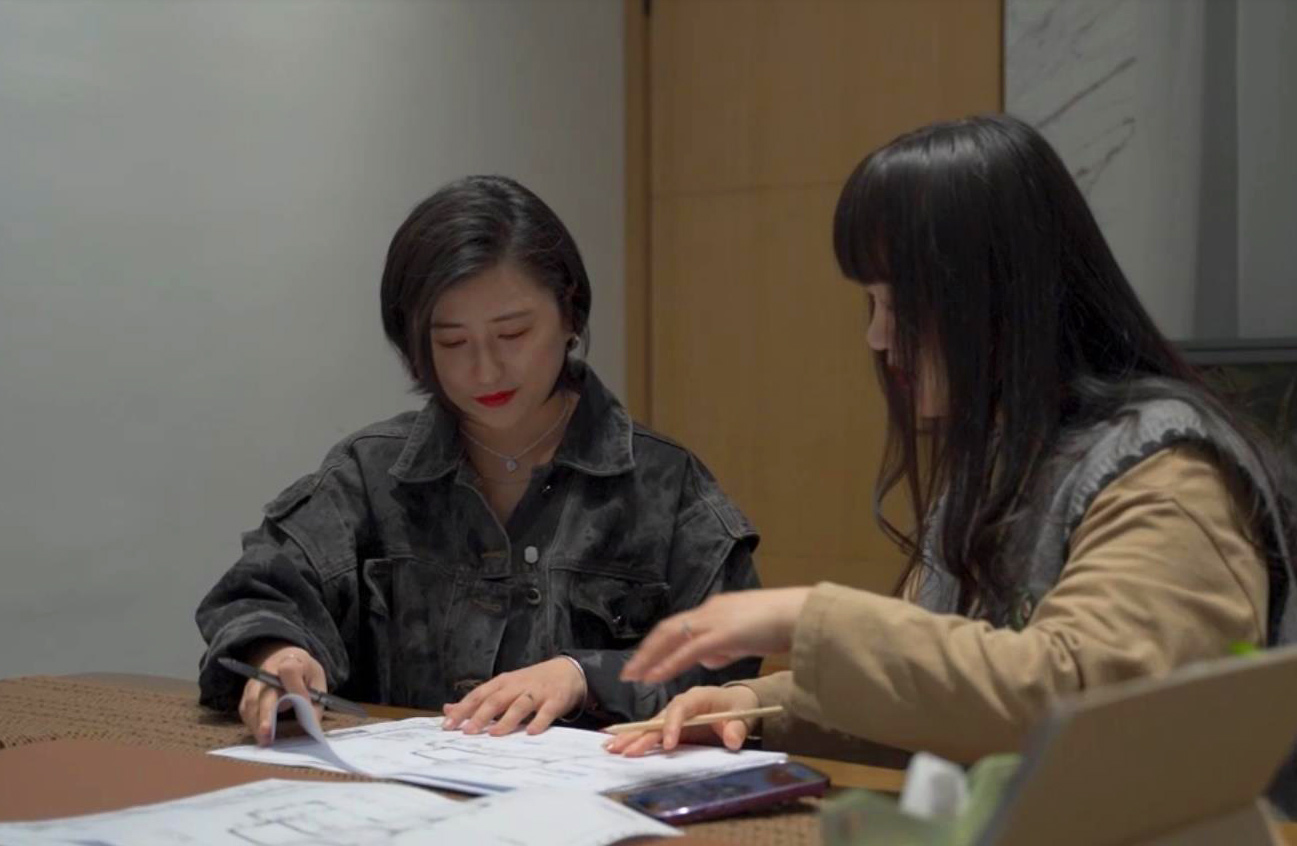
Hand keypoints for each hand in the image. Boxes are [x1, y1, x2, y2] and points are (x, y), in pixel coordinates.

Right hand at [237, 641, 325, 745]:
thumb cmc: (304, 673)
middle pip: (264, 692)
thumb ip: (316, 700)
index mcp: (290, 663)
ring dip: (255, 723)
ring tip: (264, 740)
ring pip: (250, 703)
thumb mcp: (317, 680)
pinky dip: (251, 723)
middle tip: (267, 733)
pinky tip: (260, 735)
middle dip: (265, 714)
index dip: (296, 689)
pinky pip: (245, 709)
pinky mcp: (247, 693)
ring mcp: (255, 682)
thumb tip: (313, 724)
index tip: (304, 704)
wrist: (286, 659)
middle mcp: (268, 671)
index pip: (289, 671)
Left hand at [442, 657, 586, 735]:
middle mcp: (517, 686)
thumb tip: (447, 709)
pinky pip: (546, 712)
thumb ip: (477, 700)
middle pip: (496, 700)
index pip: (478, 695)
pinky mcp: (555, 700)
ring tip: (494, 734)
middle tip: (467, 732)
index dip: (462, 710)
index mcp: (502, 683)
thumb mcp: (503, 688)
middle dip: (480, 716)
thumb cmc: (530, 683)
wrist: (567, 671)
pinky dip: (539, 722)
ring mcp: (537, 693)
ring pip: (519, 705)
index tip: (447, 725)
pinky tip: (531, 733)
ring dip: (506, 720)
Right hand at [603, 685, 760, 756]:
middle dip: (640, 733)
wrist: (736, 702)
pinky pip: (652, 732)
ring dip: (630, 736)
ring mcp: (673, 715)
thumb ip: (738, 728)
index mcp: (698, 696)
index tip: (669, 745)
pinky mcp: (670, 726)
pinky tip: (618, 745)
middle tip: (622, 747)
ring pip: (650, 725)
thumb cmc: (738, 707)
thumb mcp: (743, 715)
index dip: (673, 725)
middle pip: (658, 717)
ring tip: (610, 748)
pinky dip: (635, 738)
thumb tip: (732, 740)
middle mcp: (681, 704)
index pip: (681, 708)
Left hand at [619, 587, 811, 683]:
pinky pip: (688, 652)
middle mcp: (711, 611)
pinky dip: (668, 664)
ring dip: (649, 658)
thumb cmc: (783, 624)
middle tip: (629, 672)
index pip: (679, 624)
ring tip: (633, 676)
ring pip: (672, 637)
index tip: (645, 658)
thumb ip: (727, 646)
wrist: (802, 614)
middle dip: (646, 651)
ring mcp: (715, 621)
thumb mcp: (748, 637)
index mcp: (717, 609)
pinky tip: (654, 677)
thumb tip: (709, 658)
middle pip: (667, 629)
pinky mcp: (723, 634)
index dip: (659, 643)